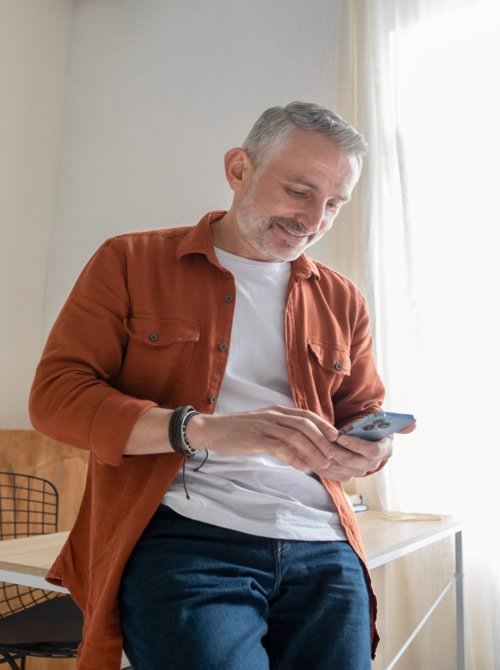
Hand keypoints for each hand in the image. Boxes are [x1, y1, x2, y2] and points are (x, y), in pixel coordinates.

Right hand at [186, 404, 338, 472]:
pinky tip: (301, 467)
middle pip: (305, 424)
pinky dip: (293, 457)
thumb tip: (300, 449)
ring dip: (312, 450)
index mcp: (276, 411)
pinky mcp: (255, 438)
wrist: (210, 429)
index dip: (323, 425)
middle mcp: (273, 415)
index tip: (336, 437)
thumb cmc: (237, 431)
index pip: (306, 415)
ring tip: (322, 464)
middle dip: (322, 440)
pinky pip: (279, 447)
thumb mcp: (262, 426)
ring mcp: (264, 425)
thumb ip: (280, 433)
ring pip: (295, 435)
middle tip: (334, 455)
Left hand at [315, 420, 416, 482]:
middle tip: (325, 443)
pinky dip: (325, 467)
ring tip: (318, 448)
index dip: (356, 445)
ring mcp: (360, 470)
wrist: (366, 438)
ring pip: (343, 470)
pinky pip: (335, 474)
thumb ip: (400, 424)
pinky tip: (315, 458)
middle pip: (355, 463)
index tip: (341, 436)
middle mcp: (373, 463)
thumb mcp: (387, 423)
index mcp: (384, 450)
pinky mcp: (348, 474)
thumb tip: (414, 424)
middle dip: (339, 452)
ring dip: (330, 460)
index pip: (371, 452)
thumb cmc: (374, 428)